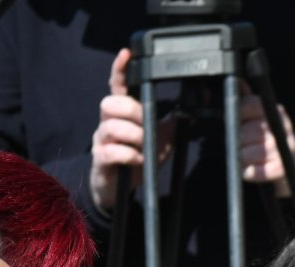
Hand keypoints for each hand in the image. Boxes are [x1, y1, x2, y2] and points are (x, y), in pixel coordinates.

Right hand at [89, 48, 174, 210]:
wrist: (120, 186)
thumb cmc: (139, 156)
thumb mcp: (161, 138)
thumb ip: (172, 122)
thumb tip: (193, 108)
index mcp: (123, 112)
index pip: (118, 85)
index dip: (120, 68)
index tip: (127, 53)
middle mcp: (108, 121)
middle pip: (110, 102)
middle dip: (132, 112)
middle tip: (146, 127)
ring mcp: (102, 139)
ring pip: (111, 126)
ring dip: (134, 137)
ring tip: (145, 148)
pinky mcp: (101, 158)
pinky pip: (112, 151)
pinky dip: (130, 156)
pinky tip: (139, 160)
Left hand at [239, 91, 294, 197]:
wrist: (289, 168)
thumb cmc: (268, 140)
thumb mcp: (261, 119)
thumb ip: (248, 102)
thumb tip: (238, 83)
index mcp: (275, 112)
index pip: (249, 105)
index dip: (237, 114)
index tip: (237, 122)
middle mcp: (282, 128)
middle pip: (246, 131)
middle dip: (237, 140)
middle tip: (239, 143)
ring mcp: (283, 149)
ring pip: (248, 153)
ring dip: (241, 157)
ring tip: (244, 157)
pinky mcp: (281, 169)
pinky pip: (256, 171)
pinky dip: (248, 172)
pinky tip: (249, 170)